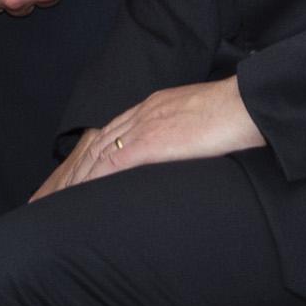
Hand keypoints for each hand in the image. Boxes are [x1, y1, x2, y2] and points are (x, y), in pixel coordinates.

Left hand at [33, 78, 260, 199]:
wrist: (249, 104)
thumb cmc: (239, 114)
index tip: (80, 171)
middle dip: (74, 168)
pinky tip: (79, 197)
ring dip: (75, 178)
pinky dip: (91, 180)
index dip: (94, 153)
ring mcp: (144, 127)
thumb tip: (188, 152)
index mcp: (156, 106)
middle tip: (55, 193)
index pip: (114, 130)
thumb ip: (189, 134)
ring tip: (58, 202)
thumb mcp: (205, 121)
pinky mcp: (149, 143)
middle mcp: (143, 113)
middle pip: (96, 142)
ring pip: (96, 153)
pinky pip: (110, 163)